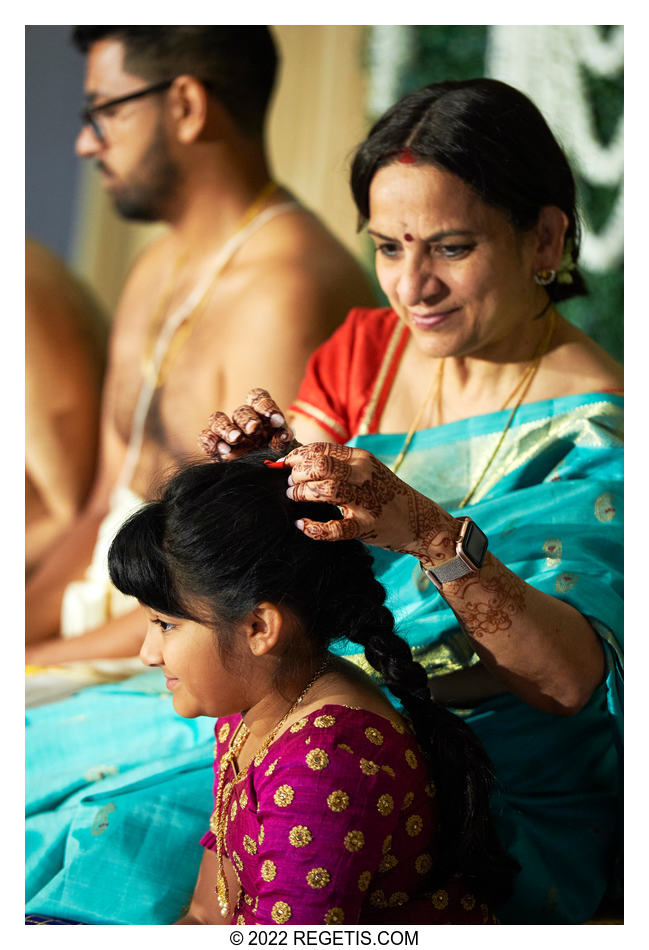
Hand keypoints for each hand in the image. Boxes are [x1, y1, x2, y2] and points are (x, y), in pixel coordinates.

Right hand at [198, 389, 299, 460]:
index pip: (258, 397)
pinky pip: (205, 436)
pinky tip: (224, 450)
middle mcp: (241, 421)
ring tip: (236, 439)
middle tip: (253, 429)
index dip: (266, 405)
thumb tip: (285, 434)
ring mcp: (225, 432)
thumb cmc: (274, 459)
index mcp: (260, 415)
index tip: (276, 421)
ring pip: (217, 418)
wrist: (261, 478)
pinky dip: (212, 441)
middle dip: (247, 419)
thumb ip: (283, 440)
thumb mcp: (282, 450)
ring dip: (226, 427)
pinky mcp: (213, 446)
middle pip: (240, 411)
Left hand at [283, 443, 458, 564]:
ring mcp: (366, 500)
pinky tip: (303, 525)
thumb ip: (339, 466)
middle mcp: (364, 475)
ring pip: (326, 490)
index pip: (322, 449)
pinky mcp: (366, 526)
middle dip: (298, 474)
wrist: (419, 520)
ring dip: (302, 493)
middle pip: (321, 466)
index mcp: (360, 459)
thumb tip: (297, 463)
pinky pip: (335, 528)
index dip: (298, 456)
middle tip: (290, 484)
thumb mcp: (366, 471)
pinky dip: (314, 527)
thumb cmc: (384, 494)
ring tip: (294, 497)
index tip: (284, 465)